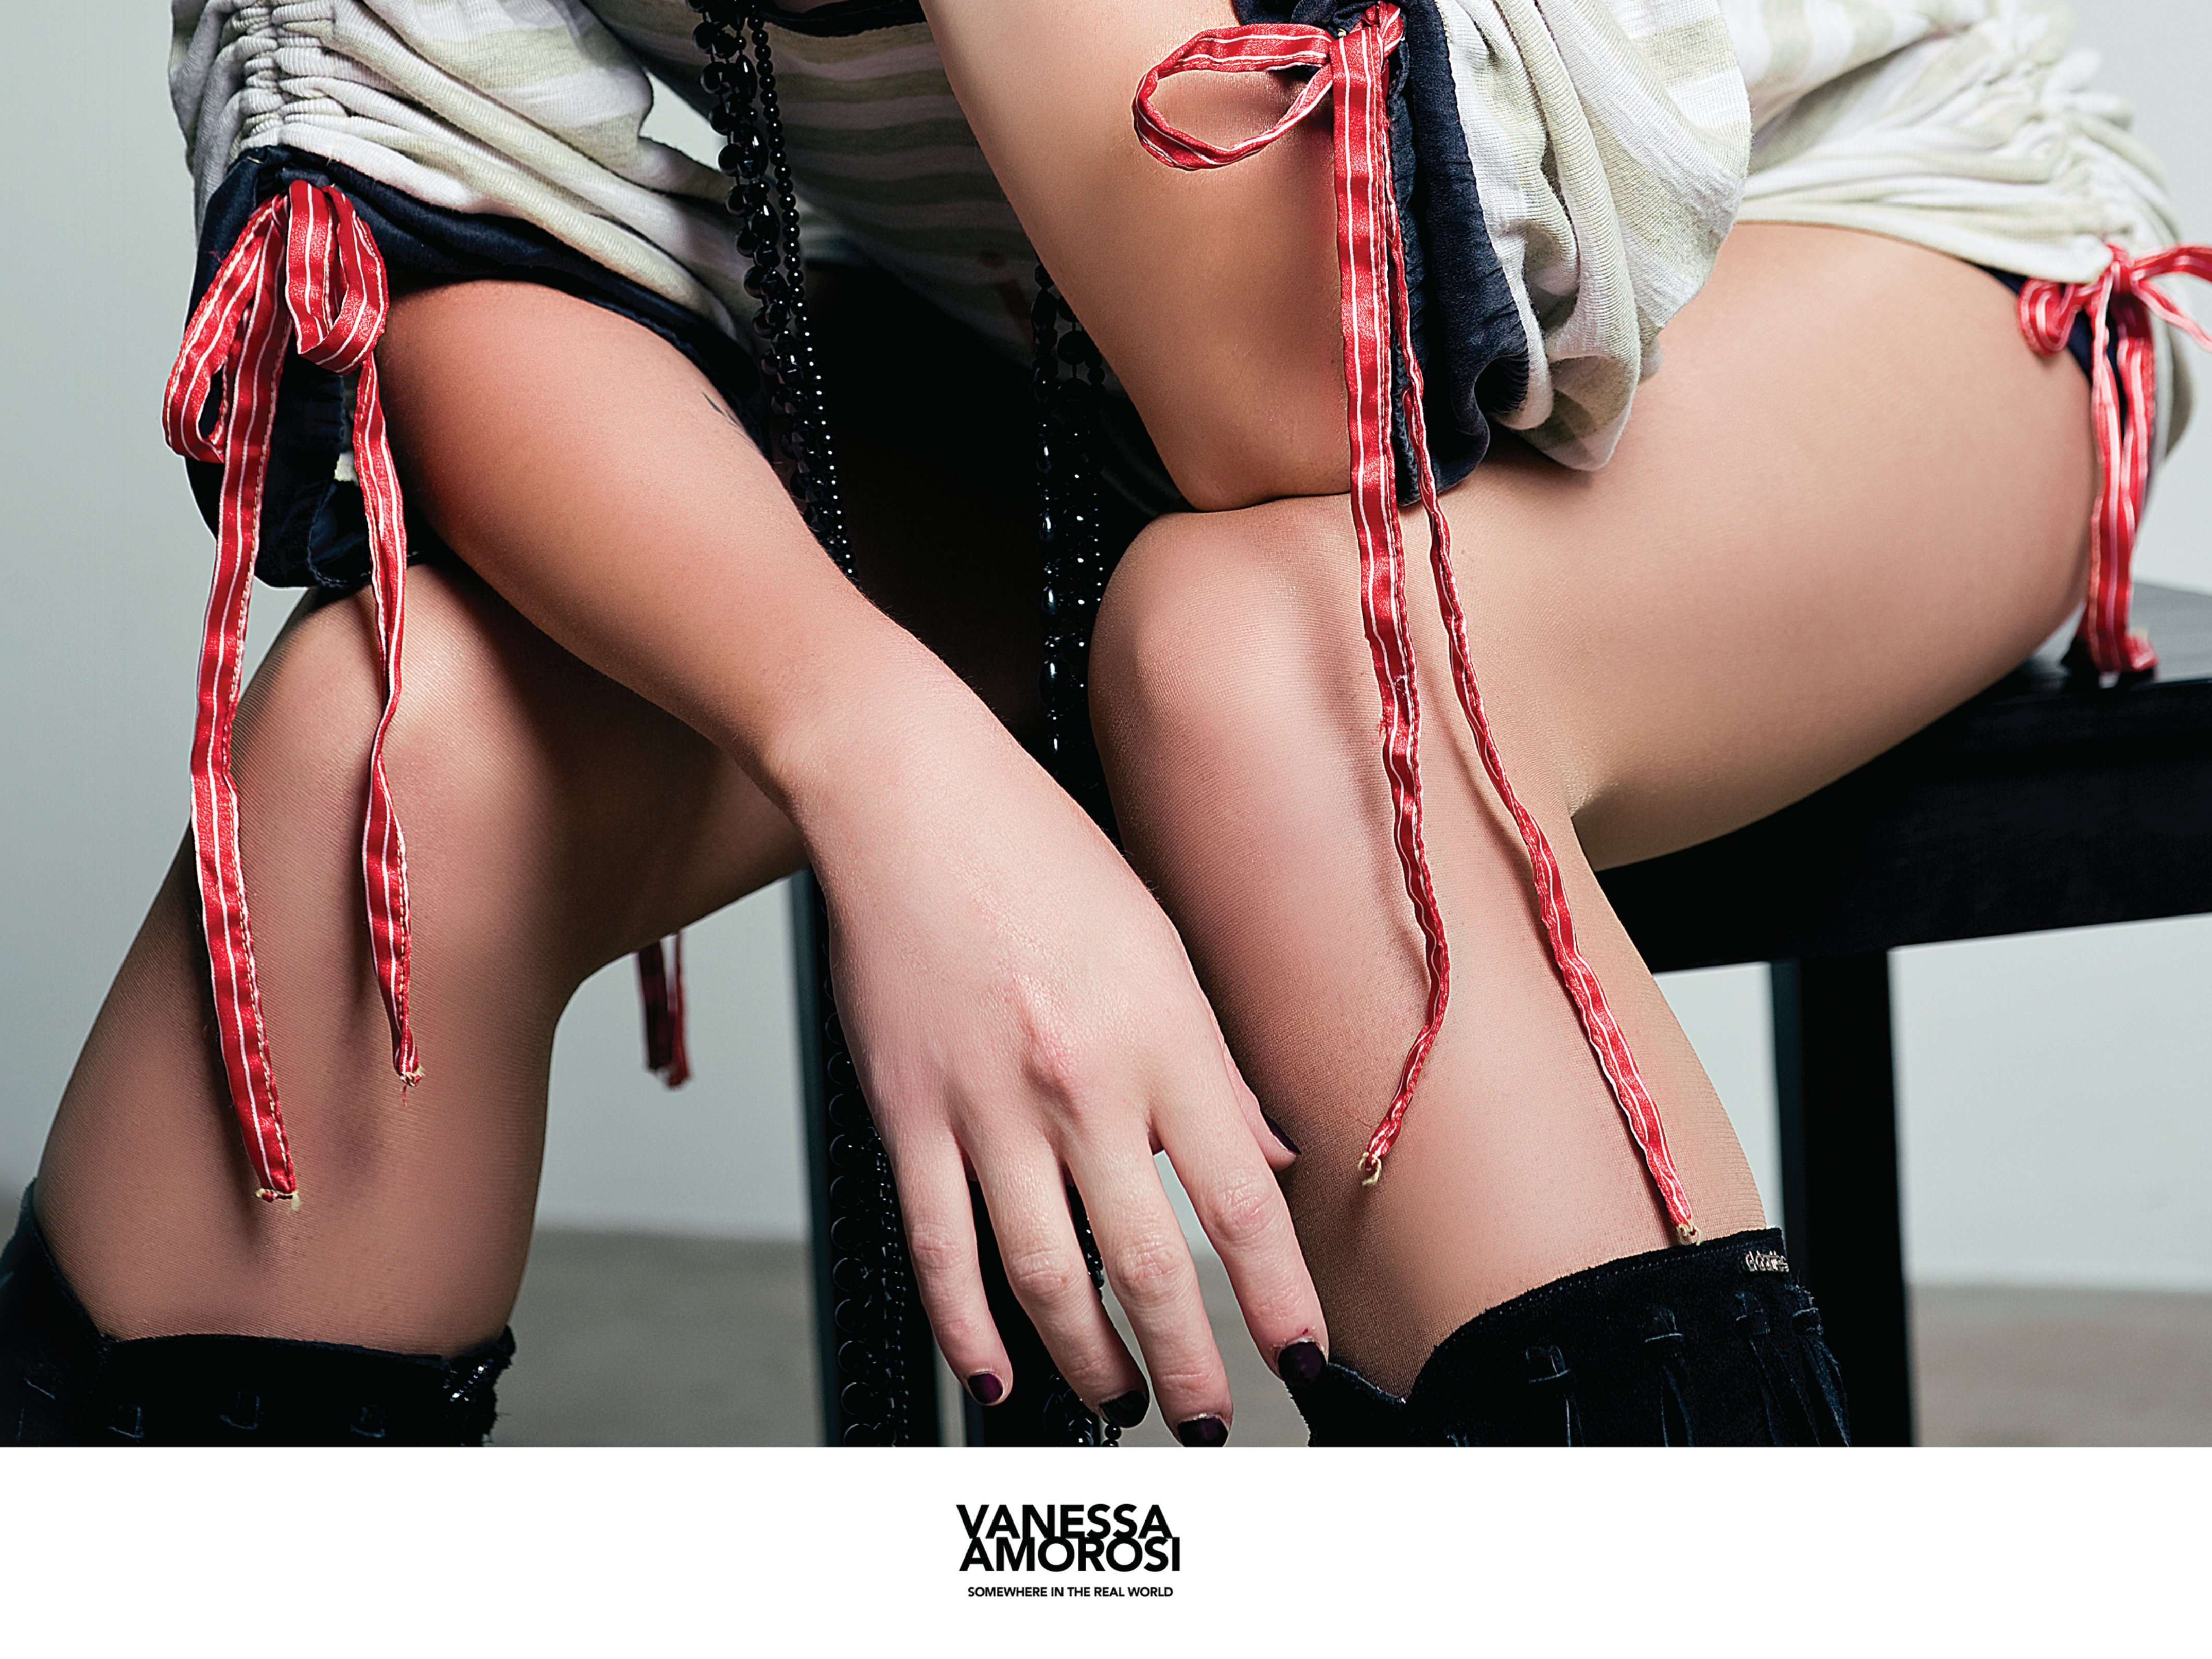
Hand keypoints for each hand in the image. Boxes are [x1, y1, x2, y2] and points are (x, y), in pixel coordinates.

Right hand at [797, 671, 1327, 1433]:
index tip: (1302, 1358)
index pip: (1242, 1199)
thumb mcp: (1161, 942)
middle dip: (1190, 1363)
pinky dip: (970, 1326)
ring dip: (1090, 1359)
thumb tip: (1269, 1158)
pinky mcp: (909, 1109)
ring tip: (1121, 1399)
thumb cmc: (1037, 850)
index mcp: (1161, 1033)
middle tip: (1211, 1419)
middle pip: (1148, 1261)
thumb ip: (1213, 1064)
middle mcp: (1082, 1079)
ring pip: (1046, 1274)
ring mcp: (988, 1102)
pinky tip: (998, 1368)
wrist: (909, 792)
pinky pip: (942, 1245)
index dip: (1277, 1297)